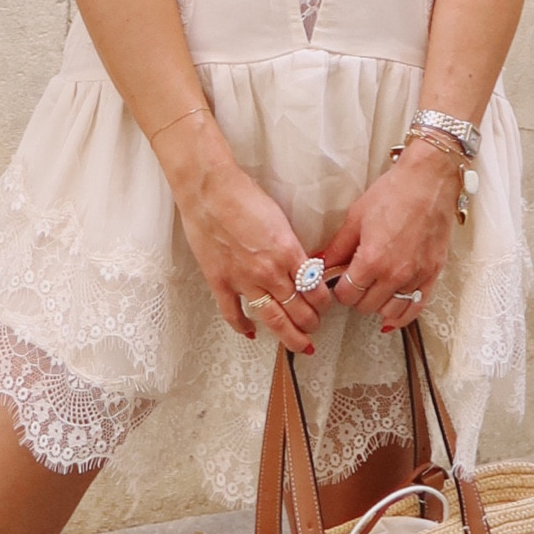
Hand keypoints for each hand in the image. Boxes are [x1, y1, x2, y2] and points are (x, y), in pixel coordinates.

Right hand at [154, 114, 332, 353]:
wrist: (208, 190)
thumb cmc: (243, 196)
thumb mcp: (280, 220)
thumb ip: (291, 247)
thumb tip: (302, 266)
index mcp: (288, 252)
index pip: (314, 289)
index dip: (323, 302)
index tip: (324, 305)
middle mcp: (269, 271)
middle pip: (298, 310)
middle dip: (311, 323)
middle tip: (315, 328)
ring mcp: (243, 280)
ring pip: (273, 318)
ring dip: (289, 335)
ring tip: (299, 344)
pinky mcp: (220, 282)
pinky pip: (233, 313)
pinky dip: (243, 327)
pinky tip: (252, 333)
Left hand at [322, 140, 458, 331]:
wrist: (429, 181)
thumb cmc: (394, 193)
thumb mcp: (356, 217)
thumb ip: (338, 247)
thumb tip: (320, 265)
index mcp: (372, 260)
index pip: (347, 295)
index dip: (339, 290)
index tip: (339, 282)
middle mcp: (395, 274)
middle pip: (366, 306)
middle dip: (356, 296)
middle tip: (355, 282)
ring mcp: (416, 276)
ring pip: (390, 311)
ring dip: (378, 304)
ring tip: (373, 291)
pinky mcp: (433, 274)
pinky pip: (416, 307)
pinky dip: (402, 315)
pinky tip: (392, 315)